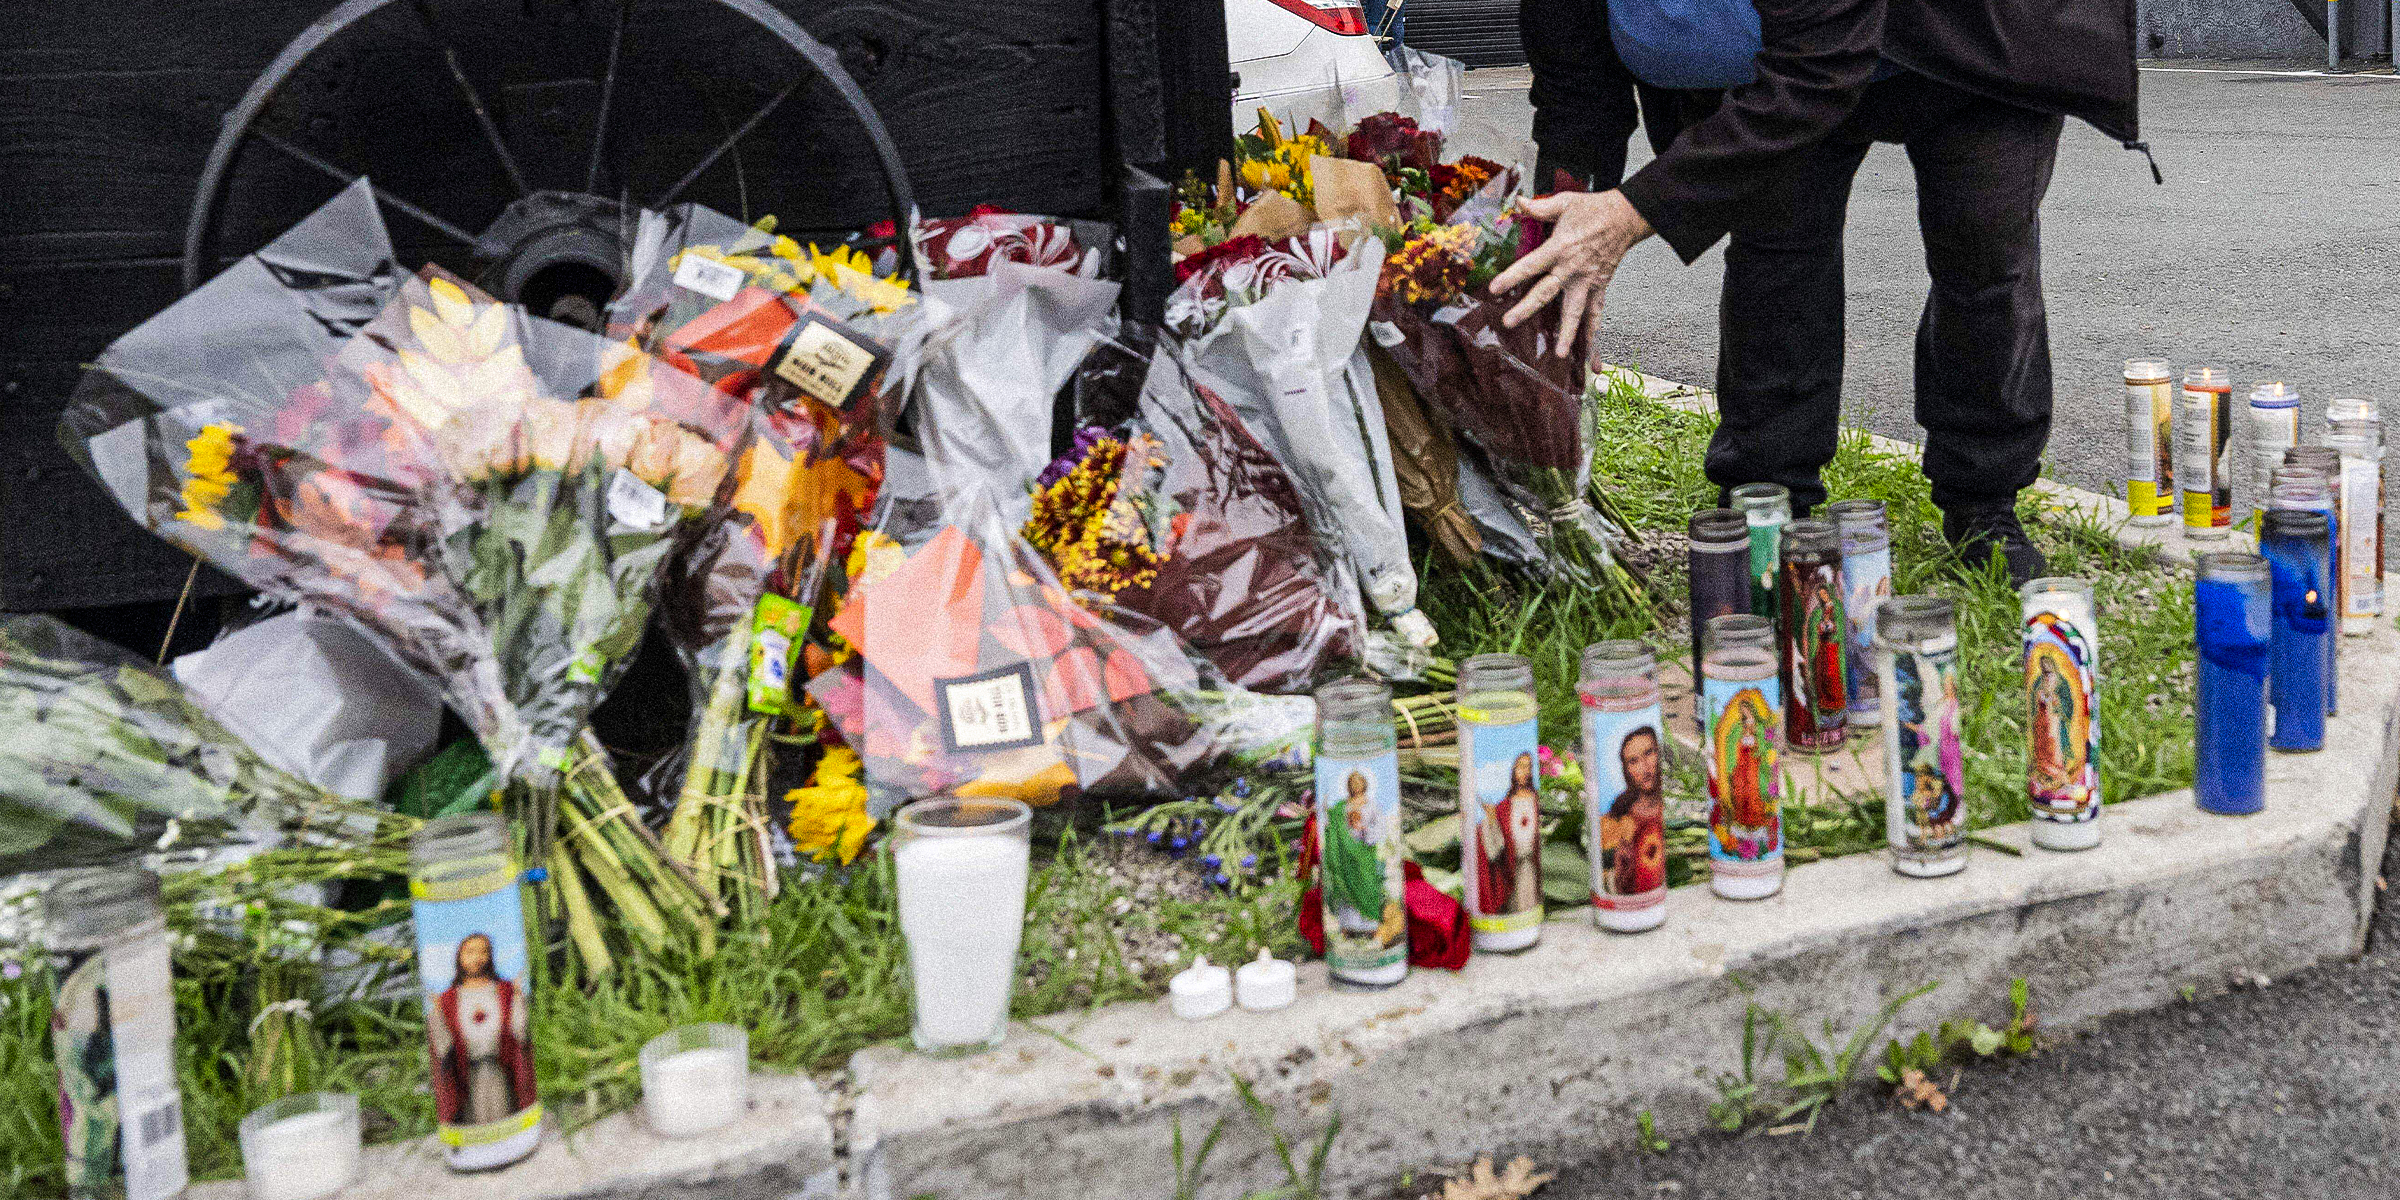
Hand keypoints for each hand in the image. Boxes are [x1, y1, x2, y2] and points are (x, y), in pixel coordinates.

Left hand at [1491, 189, 1654, 358]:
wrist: (1626, 217)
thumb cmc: (1593, 209)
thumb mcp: (1565, 202)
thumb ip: (1539, 207)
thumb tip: (1517, 202)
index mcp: (1561, 248)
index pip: (1531, 265)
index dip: (1512, 276)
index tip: (1494, 289)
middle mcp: (1573, 269)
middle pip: (1547, 292)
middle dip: (1527, 309)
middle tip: (1509, 322)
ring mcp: (1588, 282)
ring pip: (1575, 312)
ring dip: (1568, 334)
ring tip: (1561, 355)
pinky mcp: (1599, 289)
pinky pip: (1596, 316)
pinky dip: (1594, 338)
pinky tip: (1592, 360)